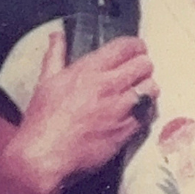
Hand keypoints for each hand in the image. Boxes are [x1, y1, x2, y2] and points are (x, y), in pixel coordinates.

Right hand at [10, 31, 157, 191]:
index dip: (135, 46)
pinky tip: (135, 111)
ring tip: (139, 91)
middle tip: (137, 71)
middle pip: (145, 64)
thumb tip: (57, 36)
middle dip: (143, 65)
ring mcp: (120, 108)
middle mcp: (108, 86)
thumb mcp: (46, 82)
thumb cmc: (42, 121)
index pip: (126, 46)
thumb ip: (56, 55)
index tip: (136, 49)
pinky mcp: (127, 129)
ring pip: (151, 88)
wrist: (43, 157)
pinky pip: (148, 112)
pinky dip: (145, 110)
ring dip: (147, 88)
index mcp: (88, 70)